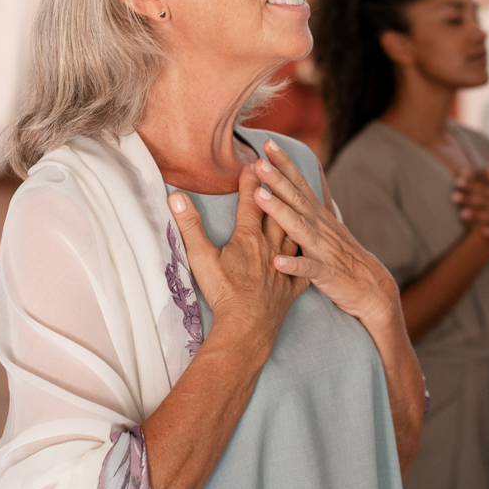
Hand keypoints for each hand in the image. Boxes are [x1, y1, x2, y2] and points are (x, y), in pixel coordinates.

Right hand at [167, 164, 306, 336]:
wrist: (247, 326)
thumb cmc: (223, 292)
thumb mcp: (201, 258)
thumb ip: (190, 226)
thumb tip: (176, 197)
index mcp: (249, 238)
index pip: (251, 202)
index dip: (252, 181)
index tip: (254, 162)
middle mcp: (270, 247)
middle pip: (276, 212)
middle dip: (276, 190)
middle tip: (278, 172)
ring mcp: (284, 266)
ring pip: (294, 234)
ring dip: (295, 216)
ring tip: (298, 203)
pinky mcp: (292, 287)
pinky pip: (304, 267)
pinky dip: (307, 256)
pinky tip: (312, 251)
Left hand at [251, 139, 400, 334]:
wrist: (372, 289)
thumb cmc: (345, 256)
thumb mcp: (332, 223)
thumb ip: (319, 200)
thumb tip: (315, 173)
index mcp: (318, 216)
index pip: (300, 184)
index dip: (284, 164)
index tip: (267, 143)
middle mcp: (320, 227)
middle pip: (297, 199)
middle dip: (277, 179)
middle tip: (258, 162)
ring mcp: (324, 249)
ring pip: (299, 227)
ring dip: (279, 211)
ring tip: (259, 197)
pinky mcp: (326, 273)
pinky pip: (308, 269)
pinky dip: (293, 265)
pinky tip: (276, 261)